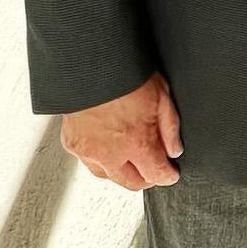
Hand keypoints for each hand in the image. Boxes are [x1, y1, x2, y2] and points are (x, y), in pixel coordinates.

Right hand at [60, 72, 183, 190]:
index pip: (156, 174)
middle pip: (132, 183)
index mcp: (136, 143)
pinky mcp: (72, 144)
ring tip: (130, 158)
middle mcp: (110, 153)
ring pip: (108, 176)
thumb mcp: (162, 96)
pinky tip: (107, 147)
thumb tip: (174, 150)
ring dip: (121, 171)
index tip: (170, 174)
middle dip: (146, 178)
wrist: (91, 64)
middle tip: (152, 169)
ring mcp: (89, 151)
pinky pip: (89, 161)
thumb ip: (170, 128)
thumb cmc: (126, 75)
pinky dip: (99, 158)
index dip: (167, 176)